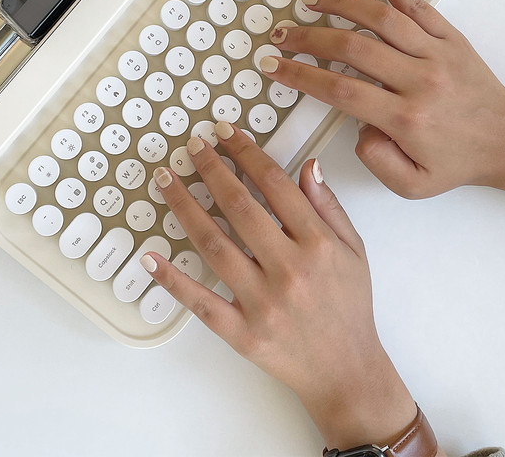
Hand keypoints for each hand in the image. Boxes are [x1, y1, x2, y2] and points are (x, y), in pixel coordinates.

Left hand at [142, 124, 417, 449]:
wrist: (347, 371)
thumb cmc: (350, 306)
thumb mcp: (355, 250)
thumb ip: (329, 206)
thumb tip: (308, 165)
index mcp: (318, 244)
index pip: (274, 184)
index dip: (246, 152)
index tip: (226, 133)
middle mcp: (289, 269)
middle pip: (239, 206)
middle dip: (211, 169)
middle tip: (191, 145)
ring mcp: (262, 302)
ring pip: (213, 244)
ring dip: (184, 207)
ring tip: (165, 180)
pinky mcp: (242, 332)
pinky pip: (201, 301)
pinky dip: (173, 279)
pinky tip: (150, 256)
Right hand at [262, 0, 504, 198]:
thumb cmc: (458, 162)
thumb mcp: (413, 184)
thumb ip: (376, 161)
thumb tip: (356, 125)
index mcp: (406, 118)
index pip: (340, 89)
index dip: (301, 75)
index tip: (275, 66)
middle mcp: (419, 80)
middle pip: (352, 48)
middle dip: (308, 38)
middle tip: (282, 35)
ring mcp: (436, 53)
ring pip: (380, 18)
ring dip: (340, 4)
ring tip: (310, 0)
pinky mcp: (450, 36)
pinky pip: (417, 4)